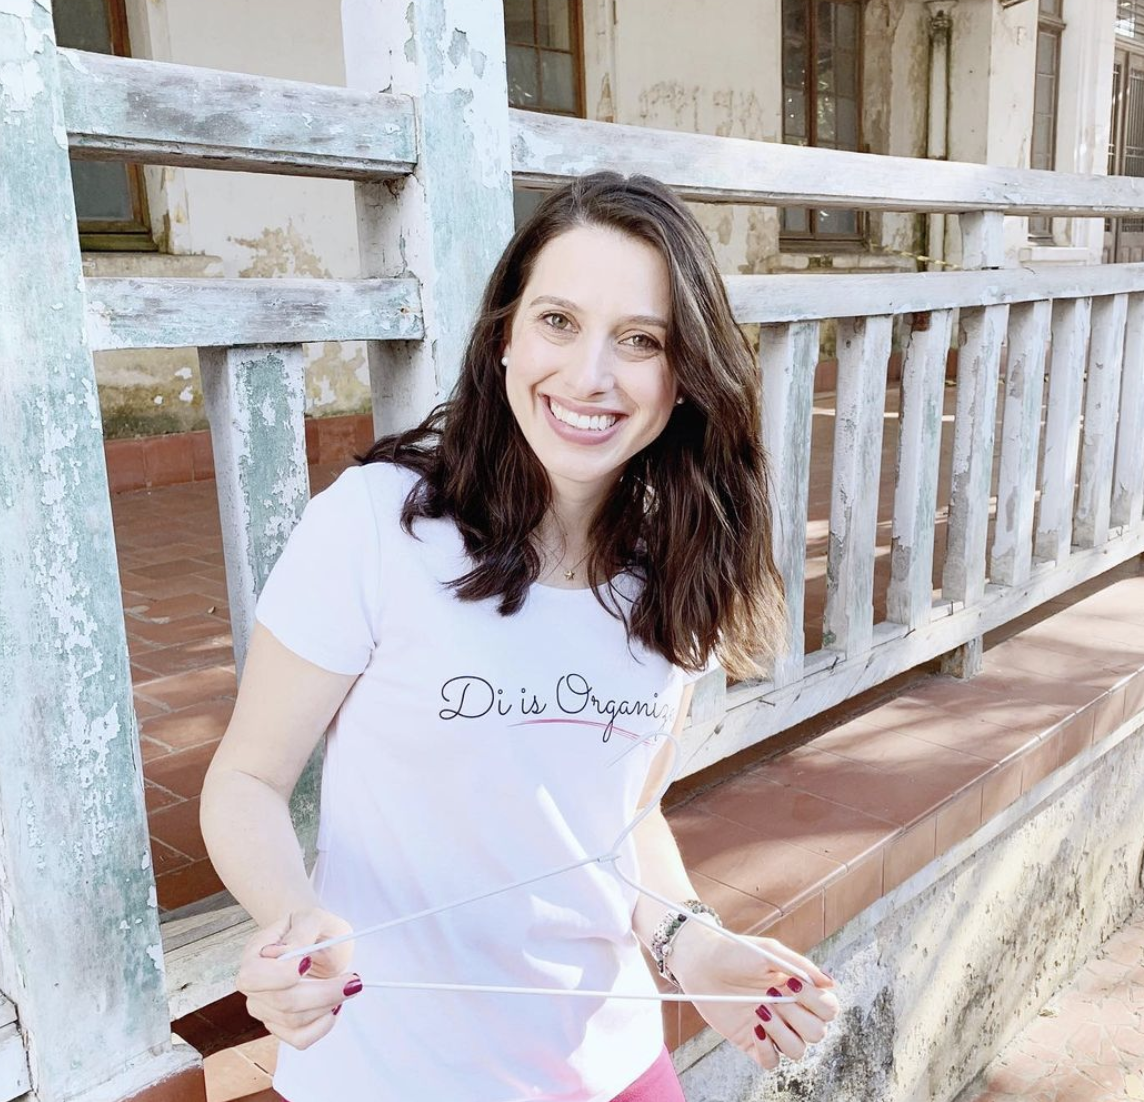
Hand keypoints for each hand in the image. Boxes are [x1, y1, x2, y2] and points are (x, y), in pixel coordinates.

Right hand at [236, 907, 361, 1050]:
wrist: (317, 940)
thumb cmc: (313, 927)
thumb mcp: (312, 918)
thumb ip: (301, 933)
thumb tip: (289, 954)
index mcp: (255, 954)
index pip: (254, 976)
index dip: (281, 975)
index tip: (309, 961)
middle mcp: (255, 986)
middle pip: (282, 1002)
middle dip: (323, 992)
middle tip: (354, 979)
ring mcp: (265, 1009)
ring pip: (294, 1021)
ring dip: (328, 1004)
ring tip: (348, 985)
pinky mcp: (281, 1026)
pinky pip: (300, 1039)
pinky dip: (323, 1025)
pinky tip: (335, 1005)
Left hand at [668, 919, 839, 1070]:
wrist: (700, 962)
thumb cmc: (735, 952)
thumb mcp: (769, 952)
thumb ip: (801, 965)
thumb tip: (831, 982)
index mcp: (798, 989)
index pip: (828, 1008)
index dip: (818, 1002)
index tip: (793, 984)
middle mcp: (789, 1012)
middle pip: (817, 1032)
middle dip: (797, 1015)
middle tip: (770, 994)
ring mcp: (772, 1029)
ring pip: (798, 1050)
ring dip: (782, 1031)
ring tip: (759, 1009)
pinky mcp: (752, 1042)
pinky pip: (772, 1062)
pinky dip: (767, 1049)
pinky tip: (754, 1028)